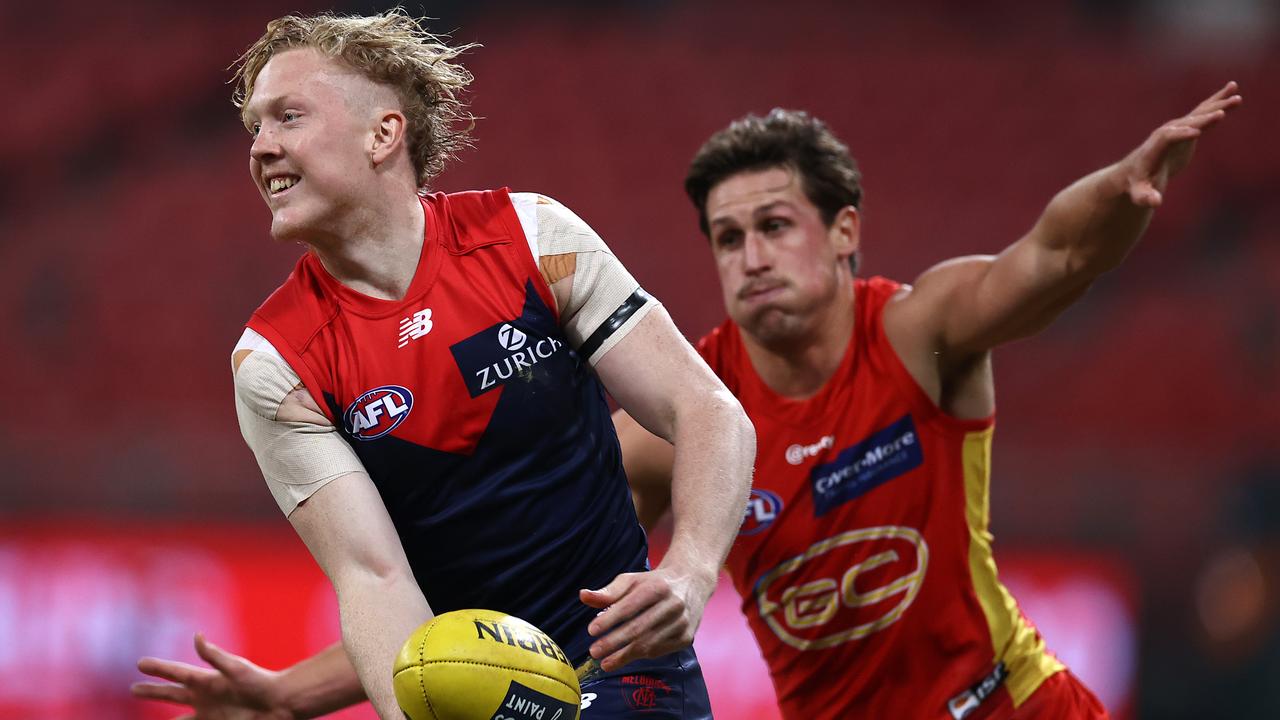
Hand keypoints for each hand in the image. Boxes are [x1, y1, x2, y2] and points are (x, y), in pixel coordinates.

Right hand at [131, 633, 292, 719]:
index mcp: (207, 681)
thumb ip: (214, 656)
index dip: (158, 669)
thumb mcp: (236, 668)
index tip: (140, 663)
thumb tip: (197, 636)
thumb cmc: (261, 683)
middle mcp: (204, 698)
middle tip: (134, 689)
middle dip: (152, 692)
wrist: (281, 704)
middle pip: (170, 695)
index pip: (176, 674)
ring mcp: (209, 715)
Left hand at [579, 564, 716, 671]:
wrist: (692, 583)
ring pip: (649, 643)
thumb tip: (583, 595)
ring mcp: (682, 623)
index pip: (630, 606)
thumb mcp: (632, 580)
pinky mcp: (686, 638)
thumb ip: (608, 591)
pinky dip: (640, 656)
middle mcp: (673, 605)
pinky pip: (659, 651)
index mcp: (658, 587)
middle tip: (594, 651)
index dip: (610, 619)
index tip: (591, 630)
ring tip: (605, 662)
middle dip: (613, 642)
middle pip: (638, 628)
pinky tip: (624, 658)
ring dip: (624, 655)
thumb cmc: (655, 583)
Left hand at [1123, 81, 1241, 206]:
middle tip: (1221, 114)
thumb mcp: (1139, 193)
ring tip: (1236, 97)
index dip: (1181, 135)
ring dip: (1217, 105)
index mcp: (1155, 147)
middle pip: (1186, 123)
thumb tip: (1154, 202)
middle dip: (1202, 120)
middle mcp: (1167, 133)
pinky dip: (1218, 101)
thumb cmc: (1137, 184)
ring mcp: (1178, 128)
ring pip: (1199, 114)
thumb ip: (1145, 197)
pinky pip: (1204, 112)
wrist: (1135, 172)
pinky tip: (1233, 89)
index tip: (1197, 133)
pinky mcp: (1187, 128)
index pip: (1168, 138)